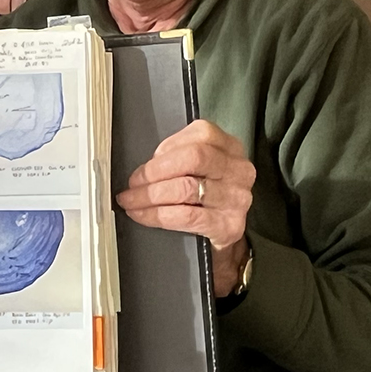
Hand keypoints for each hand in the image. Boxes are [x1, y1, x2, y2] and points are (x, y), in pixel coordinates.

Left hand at [115, 119, 255, 297]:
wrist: (222, 236)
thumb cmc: (204, 197)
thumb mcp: (198, 169)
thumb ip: (179, 156)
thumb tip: (145, 166)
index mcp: (231, 148)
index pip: (201, 135)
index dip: (167, 147)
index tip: (146, 162)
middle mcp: (239, 170)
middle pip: (194, 158)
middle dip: (155, 171)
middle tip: (133, 183)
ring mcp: (237, 199)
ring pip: (186, 188)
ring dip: (150, 195)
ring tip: (131, 200)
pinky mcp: (229, 226)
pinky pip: (186, 216)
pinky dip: (157, 215)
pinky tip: (142, 215)